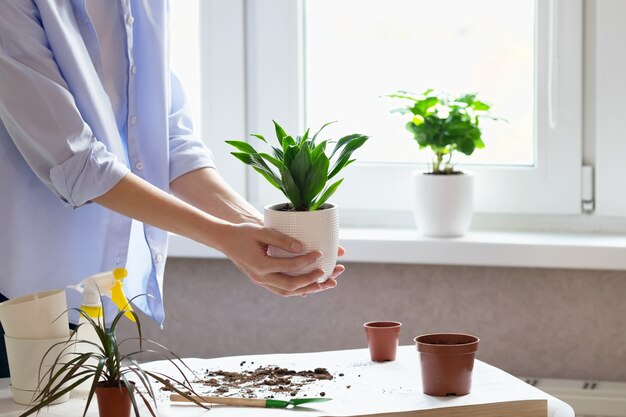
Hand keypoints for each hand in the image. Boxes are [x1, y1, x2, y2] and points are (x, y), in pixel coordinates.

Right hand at [218, 223, 342, 296]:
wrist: (225, 240)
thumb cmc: (243, 233)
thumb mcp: (261, 231)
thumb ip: (280, 239)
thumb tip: (300, 247)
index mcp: (261, 265)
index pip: (289, 266)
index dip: (307, 260)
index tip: (320, 253)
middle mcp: (261, 277)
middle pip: (291, 286)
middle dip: (312, 281)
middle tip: (328, 273)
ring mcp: (261, 282)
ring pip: (287, 292)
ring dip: (308, 289)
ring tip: (326, 285)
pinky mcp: (263, 281)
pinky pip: (282, 290)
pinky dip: (298, 290)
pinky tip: (311, 287)